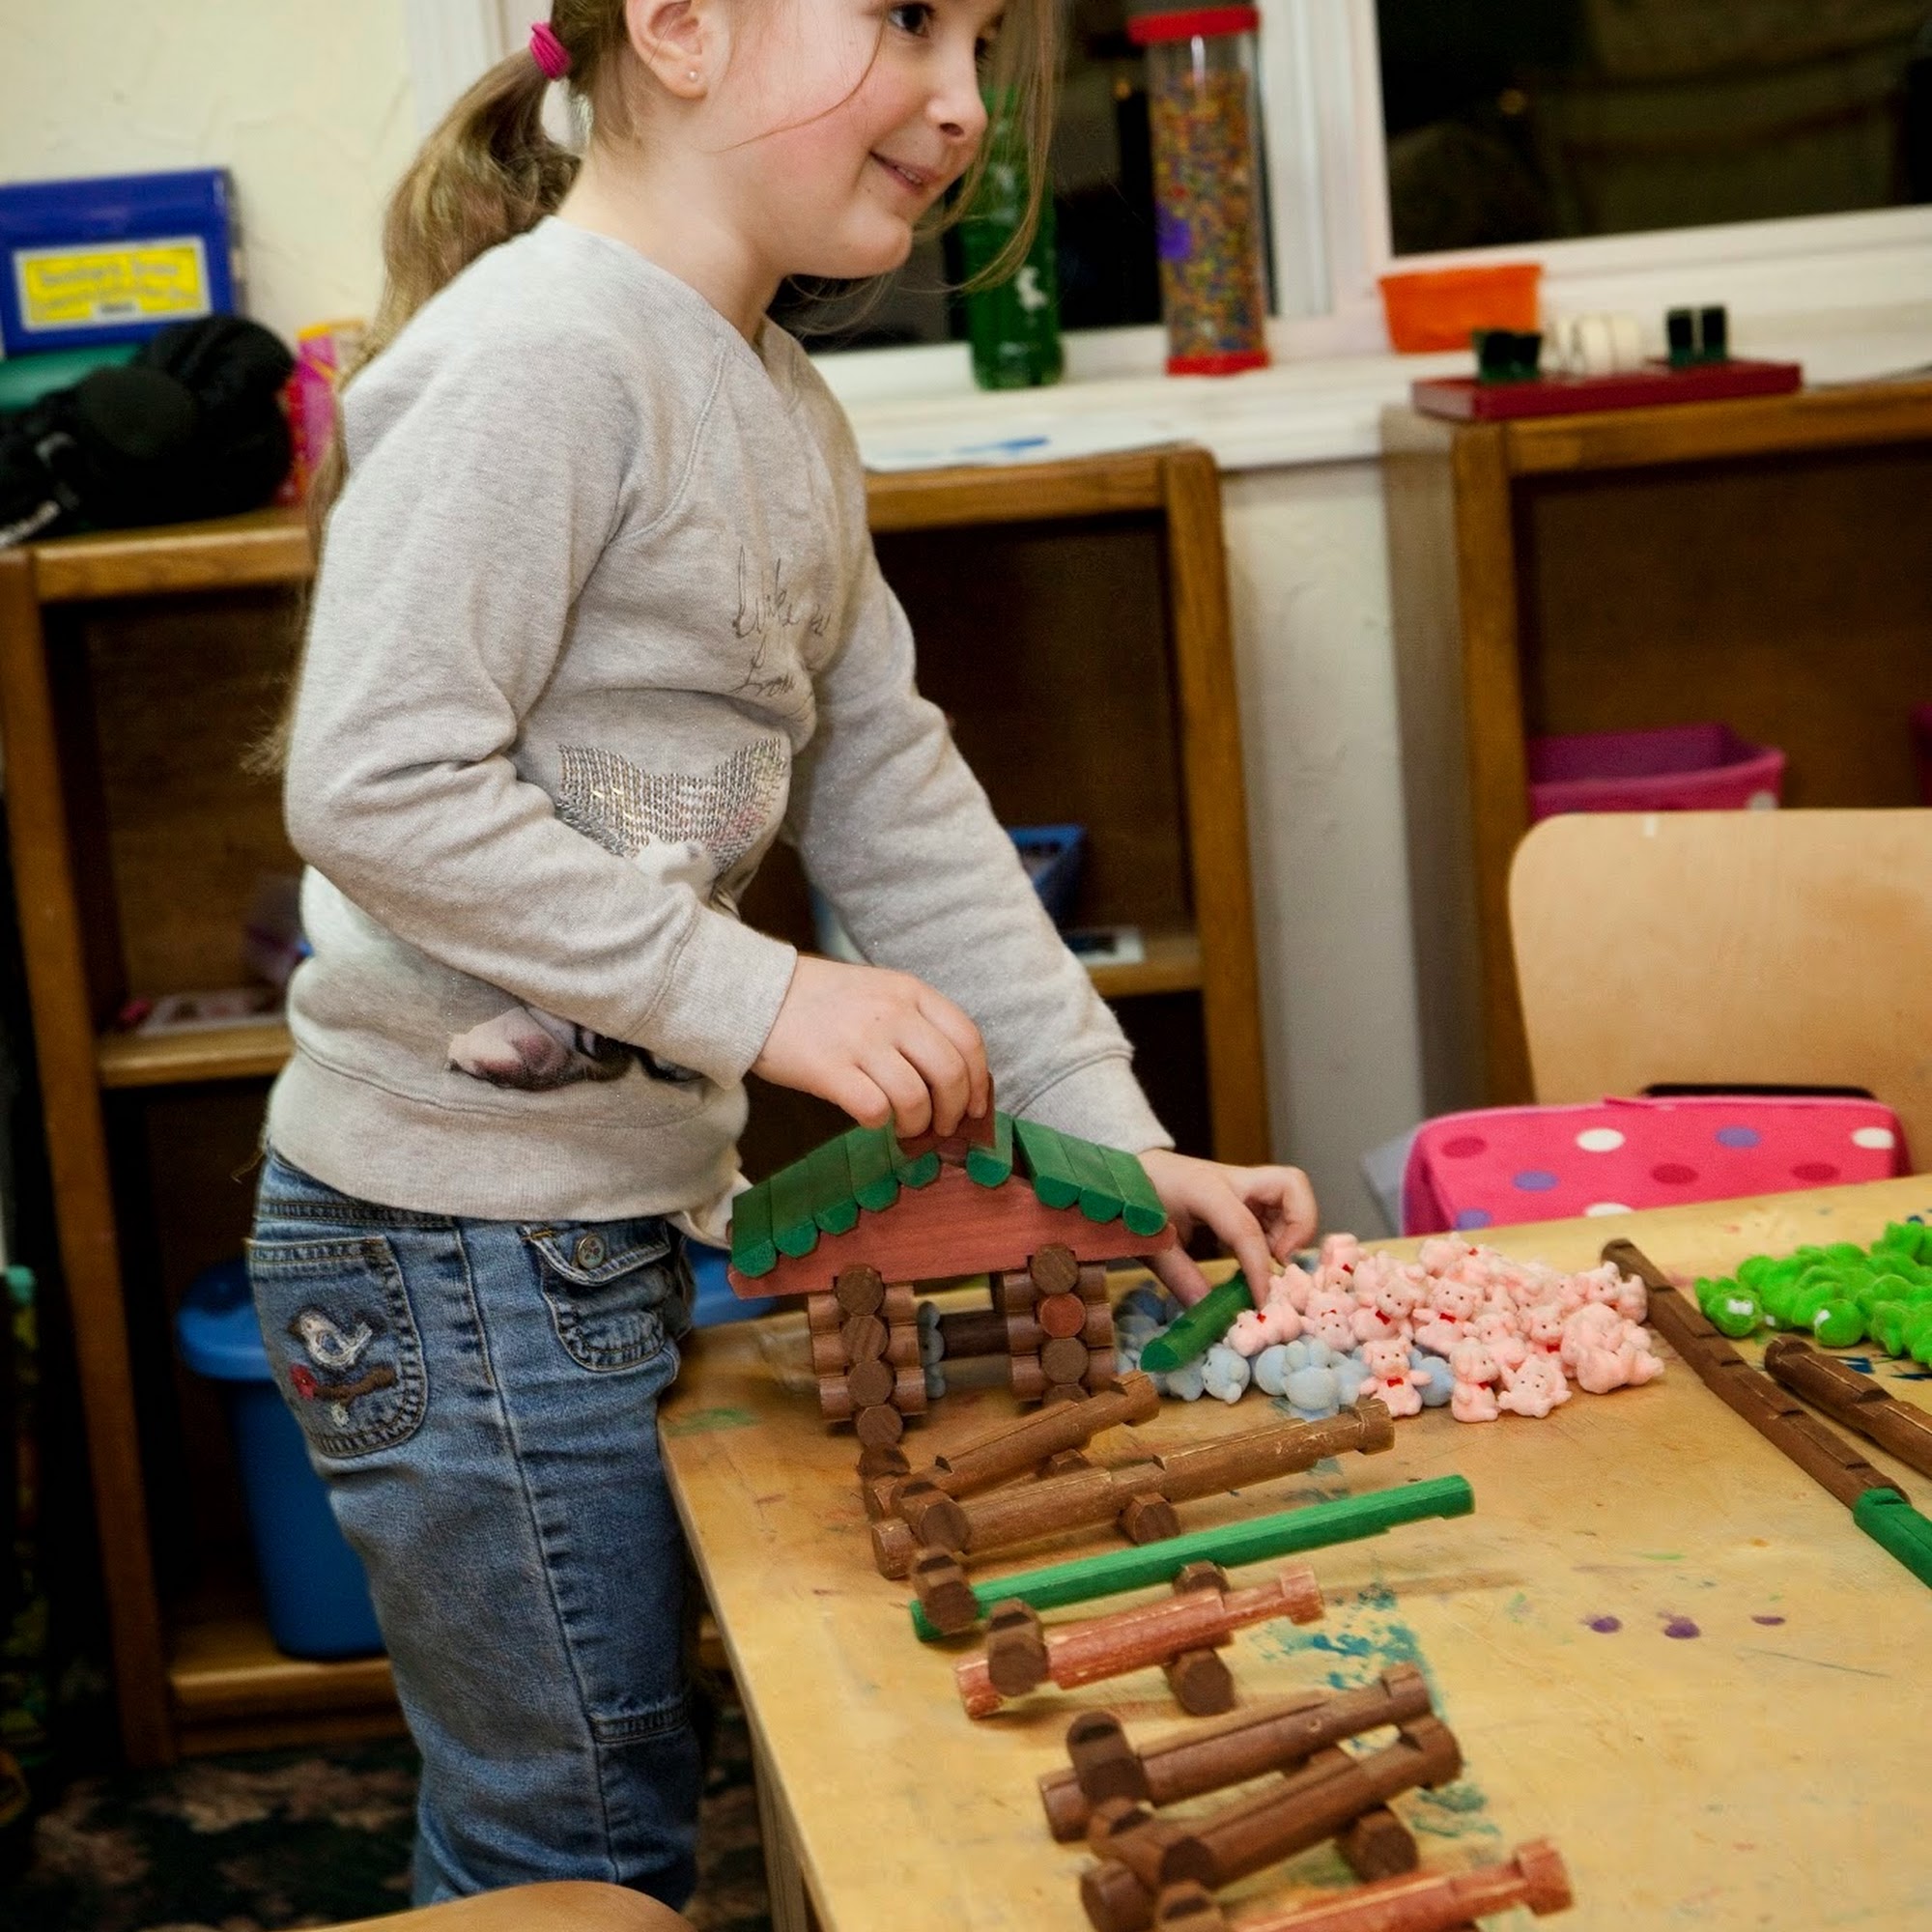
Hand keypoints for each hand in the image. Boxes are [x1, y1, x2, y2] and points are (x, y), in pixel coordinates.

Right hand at [752, 954, 989, 1136]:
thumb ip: (915, 1022)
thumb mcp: (879, 991)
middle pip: (950, 1073)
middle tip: (942, 1127)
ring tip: (905, 1128)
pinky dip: (880, 1122)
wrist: (757, 993)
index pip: (968, 1039)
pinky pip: (875, 1109)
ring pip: (916, 1098)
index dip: (979, 1082)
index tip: (976, 1107)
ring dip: (918, 1124)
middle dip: (954, 1111)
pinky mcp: (830, 1069)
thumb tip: (954, 1079)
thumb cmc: (822, 1000)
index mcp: (910, 992)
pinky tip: (871, 1118)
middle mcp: (893, 1013)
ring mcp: (862, 1041)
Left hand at [1136, 1150, 1317, 1307]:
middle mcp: (1231, 1180)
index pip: (1245, 1228)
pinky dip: (1280, 1232)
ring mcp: (1241, 1183)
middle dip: (1301, 1224)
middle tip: (1280, 1260)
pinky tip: (1256, 1254)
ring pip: (1292, 1194)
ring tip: (1266, 1260)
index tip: (1263, 1301)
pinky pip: (1279, 1207)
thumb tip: (1208, 1311)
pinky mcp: (1245, 1193)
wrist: (1129, 1169)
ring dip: (1292, 1231)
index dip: (1259, 1268)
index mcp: (1204, 1189)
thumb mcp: (1150, 1242)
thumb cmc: (1136, 1201)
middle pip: (1292, 1184)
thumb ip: (1179, 1277)